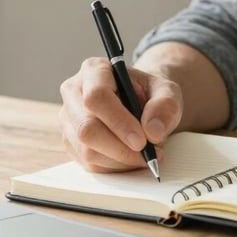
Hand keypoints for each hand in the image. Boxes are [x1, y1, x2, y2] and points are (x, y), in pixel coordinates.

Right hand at [59, 57, 182, 172]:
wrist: (143, 101)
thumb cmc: (151, 93)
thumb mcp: (167, 91)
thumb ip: (165, 105)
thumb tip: (152, 131)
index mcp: (94, 69)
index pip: (97, 97)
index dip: (118, 122)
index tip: (142, 140)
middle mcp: (74, 92)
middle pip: (86, 128)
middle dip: (120, 148)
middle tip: (148, 154)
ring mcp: (69, 119)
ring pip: (86, 150)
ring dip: (120, 160)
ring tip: (146, 155)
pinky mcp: (70, 142)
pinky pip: (89, 163)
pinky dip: (115, 166)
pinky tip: (132, 158)